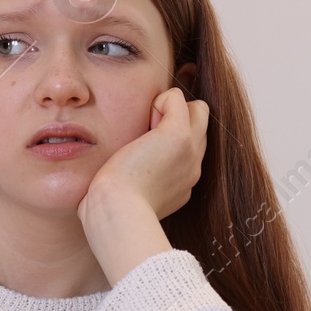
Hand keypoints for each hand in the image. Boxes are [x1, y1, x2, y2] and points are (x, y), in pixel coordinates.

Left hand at [77, 86, 209, 283]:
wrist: (116, 213)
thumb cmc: (110, 209)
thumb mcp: (126, 197)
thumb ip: (131, 182)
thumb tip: (119, 171)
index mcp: (182, 183)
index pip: (190, 148)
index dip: (168, 138)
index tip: (142, 153)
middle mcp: (192, 167)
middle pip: (200, 126)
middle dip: (175, 120)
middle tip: (144, 137)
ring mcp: (190, 152)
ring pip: (197, 110)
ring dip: (170, 109)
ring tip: (145, 130)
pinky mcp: (178, 136)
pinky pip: (176, 98)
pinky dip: (160, 100)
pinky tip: (144, 121)